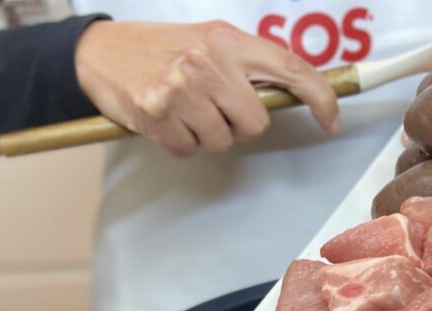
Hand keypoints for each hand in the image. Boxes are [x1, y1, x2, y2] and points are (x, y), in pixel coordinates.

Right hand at [74, 20, 340, 156]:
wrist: (100, 51)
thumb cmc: (160, 50)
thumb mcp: (208, 42)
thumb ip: (245, 66)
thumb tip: (287, 97)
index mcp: (228, 40)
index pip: (290, 69)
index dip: (320, 98)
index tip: (331, 120)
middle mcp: (208, 61)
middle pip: (255, 123)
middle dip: (238, 125)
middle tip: (212, 108)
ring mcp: (181, 88)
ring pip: (221, 141)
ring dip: (205, 135)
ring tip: (184, 110)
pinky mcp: (158, 114)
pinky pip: (189, 149)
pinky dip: (180, 142)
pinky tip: (165, 119)